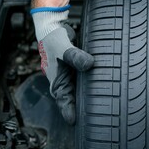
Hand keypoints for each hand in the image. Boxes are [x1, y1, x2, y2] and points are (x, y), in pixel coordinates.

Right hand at [31, 5, 94, 124]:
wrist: (51, 27)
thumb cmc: (53, 38)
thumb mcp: (63, 47)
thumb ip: (75, 56)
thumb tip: (89, 64)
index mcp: (56, 80)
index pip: (63, 99)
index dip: (68, 111)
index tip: (74, 121)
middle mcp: (61, 80)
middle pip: (71, 99)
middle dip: (78, 109)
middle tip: (91, 119)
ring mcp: (67, 76)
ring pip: (76, 91)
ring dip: (83, 99)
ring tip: (96, 109)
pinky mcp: (74, 70)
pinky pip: (81, 82)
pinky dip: (87, 87)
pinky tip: (97, 88)